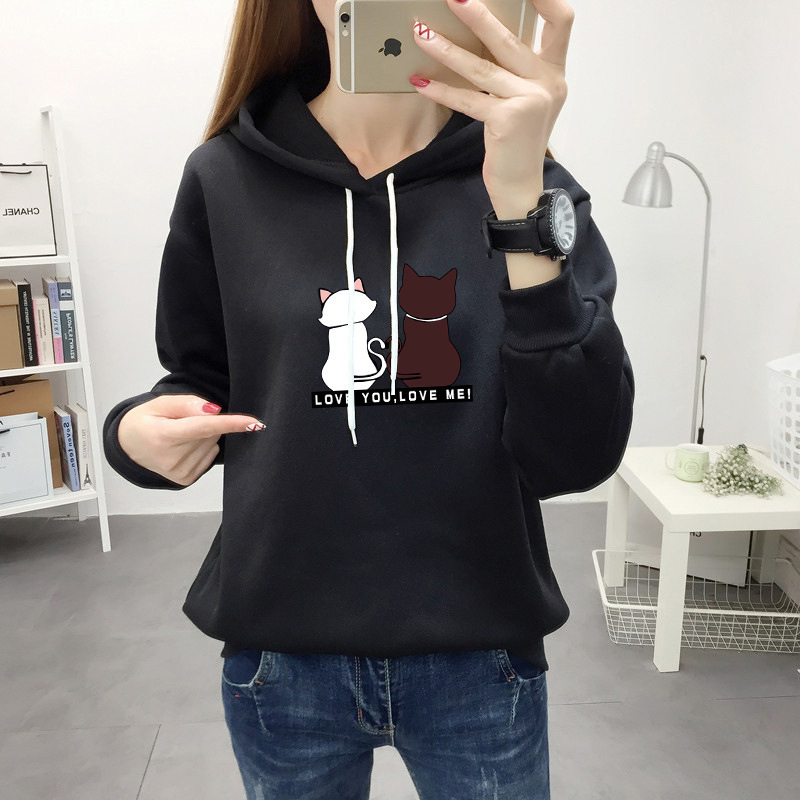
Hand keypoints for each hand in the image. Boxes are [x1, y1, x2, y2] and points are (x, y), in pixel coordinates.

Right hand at [117, 394, 264, 486]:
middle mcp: (171, 458)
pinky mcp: (185, 479)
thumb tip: (214, 411)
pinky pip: (209, 457)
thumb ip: (187, 403)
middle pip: (210, 433)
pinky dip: (201, 448)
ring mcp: (179, 472)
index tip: (254, 423)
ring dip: (203, 437)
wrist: (128, 445)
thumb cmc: (144, 421)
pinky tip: (183, 447)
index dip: (231, 424)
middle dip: (205, 422)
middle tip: (181, 421)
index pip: (203, 427)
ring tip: (178, 436)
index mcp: (163, 435)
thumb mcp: (160, 403)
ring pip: (212, 444)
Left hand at [409, 0, 573, 216]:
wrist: (521, 186)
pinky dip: (441, 90)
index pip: (561, 21)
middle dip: (477, 14)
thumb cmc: (517, 142)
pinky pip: (467, 99)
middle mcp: (548, 83)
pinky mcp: (507, 120)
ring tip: (420, 32)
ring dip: (446, 48)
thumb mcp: (525, 100)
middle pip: (509, 37)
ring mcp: (529, 101)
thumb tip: (481, 33)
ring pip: (481, 67)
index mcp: (554, 72)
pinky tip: (420, 81)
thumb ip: (515, 69)